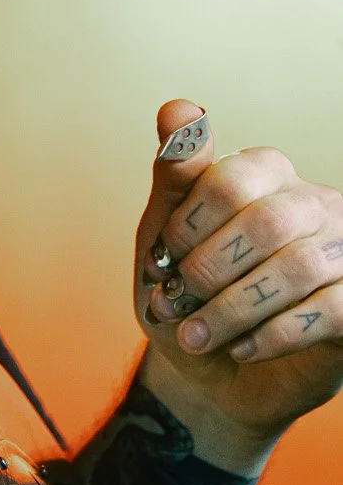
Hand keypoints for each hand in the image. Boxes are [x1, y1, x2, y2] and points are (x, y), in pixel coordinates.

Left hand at [134, 99, 342, 462]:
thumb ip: (174, 175)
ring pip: (297, 268)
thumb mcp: (163, 236)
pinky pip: (328, 311)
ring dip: (232, 310)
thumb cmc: (188, 294)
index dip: (186, 227)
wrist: (209, 376)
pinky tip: (241, 348)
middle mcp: (314, 204)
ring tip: (195, 336)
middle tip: (173, 303)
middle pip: (266, 222)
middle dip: (207, 271)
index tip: (159, 263)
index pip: (231, 179)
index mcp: (267, 175)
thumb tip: (180, 108)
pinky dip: (272, 335)